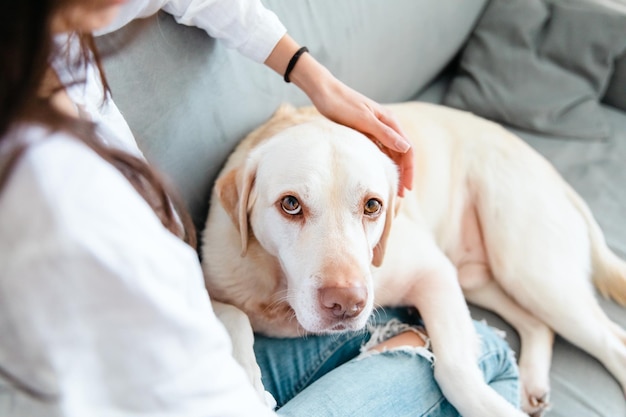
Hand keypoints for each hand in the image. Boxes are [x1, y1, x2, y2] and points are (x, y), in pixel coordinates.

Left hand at [303, 77, 413, 196]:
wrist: (324, 93)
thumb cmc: (342, 105)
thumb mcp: (363, 120)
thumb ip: (384, 134)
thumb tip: (405, 148)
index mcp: (390, 121)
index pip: (407, 149)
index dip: (409, 170)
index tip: (407, 188)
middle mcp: (386, 125)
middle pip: (401, 153)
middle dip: (403, 173)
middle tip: (400, 195)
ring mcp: (376, 128)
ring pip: (391, 153)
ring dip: (394, 170)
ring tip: (392, 188)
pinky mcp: (366, 131)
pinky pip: (379, 150)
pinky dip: (382, 163)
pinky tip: (379, 174)